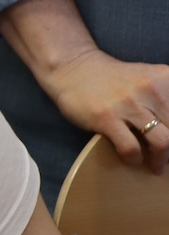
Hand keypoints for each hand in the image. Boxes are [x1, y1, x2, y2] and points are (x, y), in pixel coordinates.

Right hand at [42, 48, 168, 174]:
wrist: (74, 68)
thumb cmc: (115, 79)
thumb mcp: (150, 79)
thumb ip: (166, 100)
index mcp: (165, 78)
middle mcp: (151, 88)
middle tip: (166, 159)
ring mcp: (128, 103)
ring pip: (162, 143)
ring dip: (161, 161)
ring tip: (156, 166)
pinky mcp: (106, 117)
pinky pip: (131, 149)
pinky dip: (135, 159)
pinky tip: (131, 158)